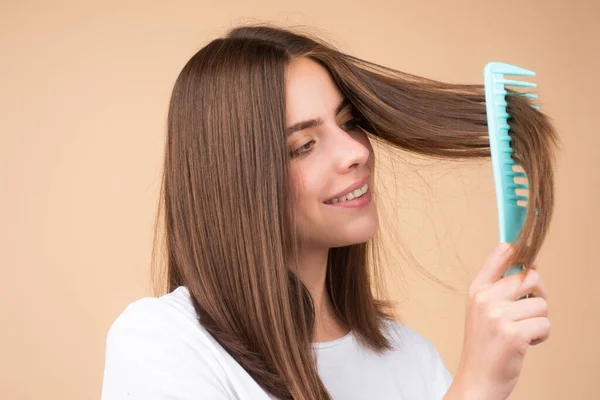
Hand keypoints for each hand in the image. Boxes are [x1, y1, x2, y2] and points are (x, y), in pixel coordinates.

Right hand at [454, 243, 550, 399]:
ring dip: (538, 321)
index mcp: (477, 289)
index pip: (501, 254)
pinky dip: (541, 336)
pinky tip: (525, 344)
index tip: (529, 256)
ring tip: (521, 332)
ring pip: (541, 304)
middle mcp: (485, 299)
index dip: (521, 251)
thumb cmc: (484, 344)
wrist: (477, 378)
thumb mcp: (482, 309)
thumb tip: (531, 263)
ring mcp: (497, 316)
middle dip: (538, 295)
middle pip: (531, 277)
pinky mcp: (513, 334)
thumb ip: (501, 285)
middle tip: (528, 310)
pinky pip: (545, 324)